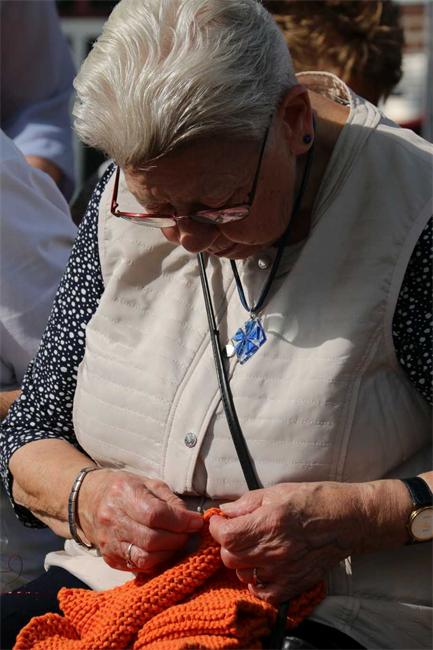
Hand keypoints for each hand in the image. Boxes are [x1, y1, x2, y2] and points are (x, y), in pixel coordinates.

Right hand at [78, 469, 202, 572]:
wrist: (88, 501)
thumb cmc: (125, 489)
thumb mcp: (149, 484)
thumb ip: (171, 500)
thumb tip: (191, 519)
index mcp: (124, 494)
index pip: (155, 514)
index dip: (180, 521)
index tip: (196, 522)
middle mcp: (113, 519)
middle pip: (152, 539)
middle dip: (177, 539)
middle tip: (188, 534)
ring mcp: (109, 542)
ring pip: (145, 558)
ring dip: (168, 553)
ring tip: (177, 542)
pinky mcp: (110, 558)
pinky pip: (137, 567)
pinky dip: (156, 562)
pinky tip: (162, 551)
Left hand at [209, 481, 367, 604]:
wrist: (348, 520)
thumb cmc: (314, 500)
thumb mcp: (276, 492)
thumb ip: (247, 503)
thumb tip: (225, 512)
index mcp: (268, 524)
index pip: (225, 536)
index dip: (216, 527)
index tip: (220, 521)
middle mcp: (274, 551)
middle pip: (230, 557)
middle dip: (228, 543)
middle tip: (238, 531)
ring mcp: (284, 572)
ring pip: (242, 575)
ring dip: (242, 561)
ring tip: (254, 547)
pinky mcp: (294, 585)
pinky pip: (262, 592)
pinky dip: (257, 581)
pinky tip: (264, 566)